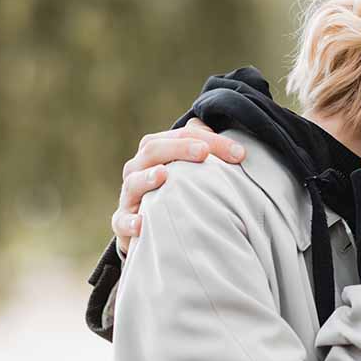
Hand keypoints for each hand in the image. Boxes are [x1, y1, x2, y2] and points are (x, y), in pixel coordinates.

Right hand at [111, 117, 245, 253]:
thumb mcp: (192, 169)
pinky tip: (142, 223)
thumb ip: (205, 147)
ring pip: (133, 182)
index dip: (212, 140)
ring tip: (163, 174)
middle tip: (204, 152)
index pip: (182, 134)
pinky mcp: (122, 224)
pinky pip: (121, 221)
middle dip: (180, 148)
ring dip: (147, 178)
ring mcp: (129, 196)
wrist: (149, 227)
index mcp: (157, 151)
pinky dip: (130, 222)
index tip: (239, 153)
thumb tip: (225, 134)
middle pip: (154, 149)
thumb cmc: (177, 191)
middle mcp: (139, 169)